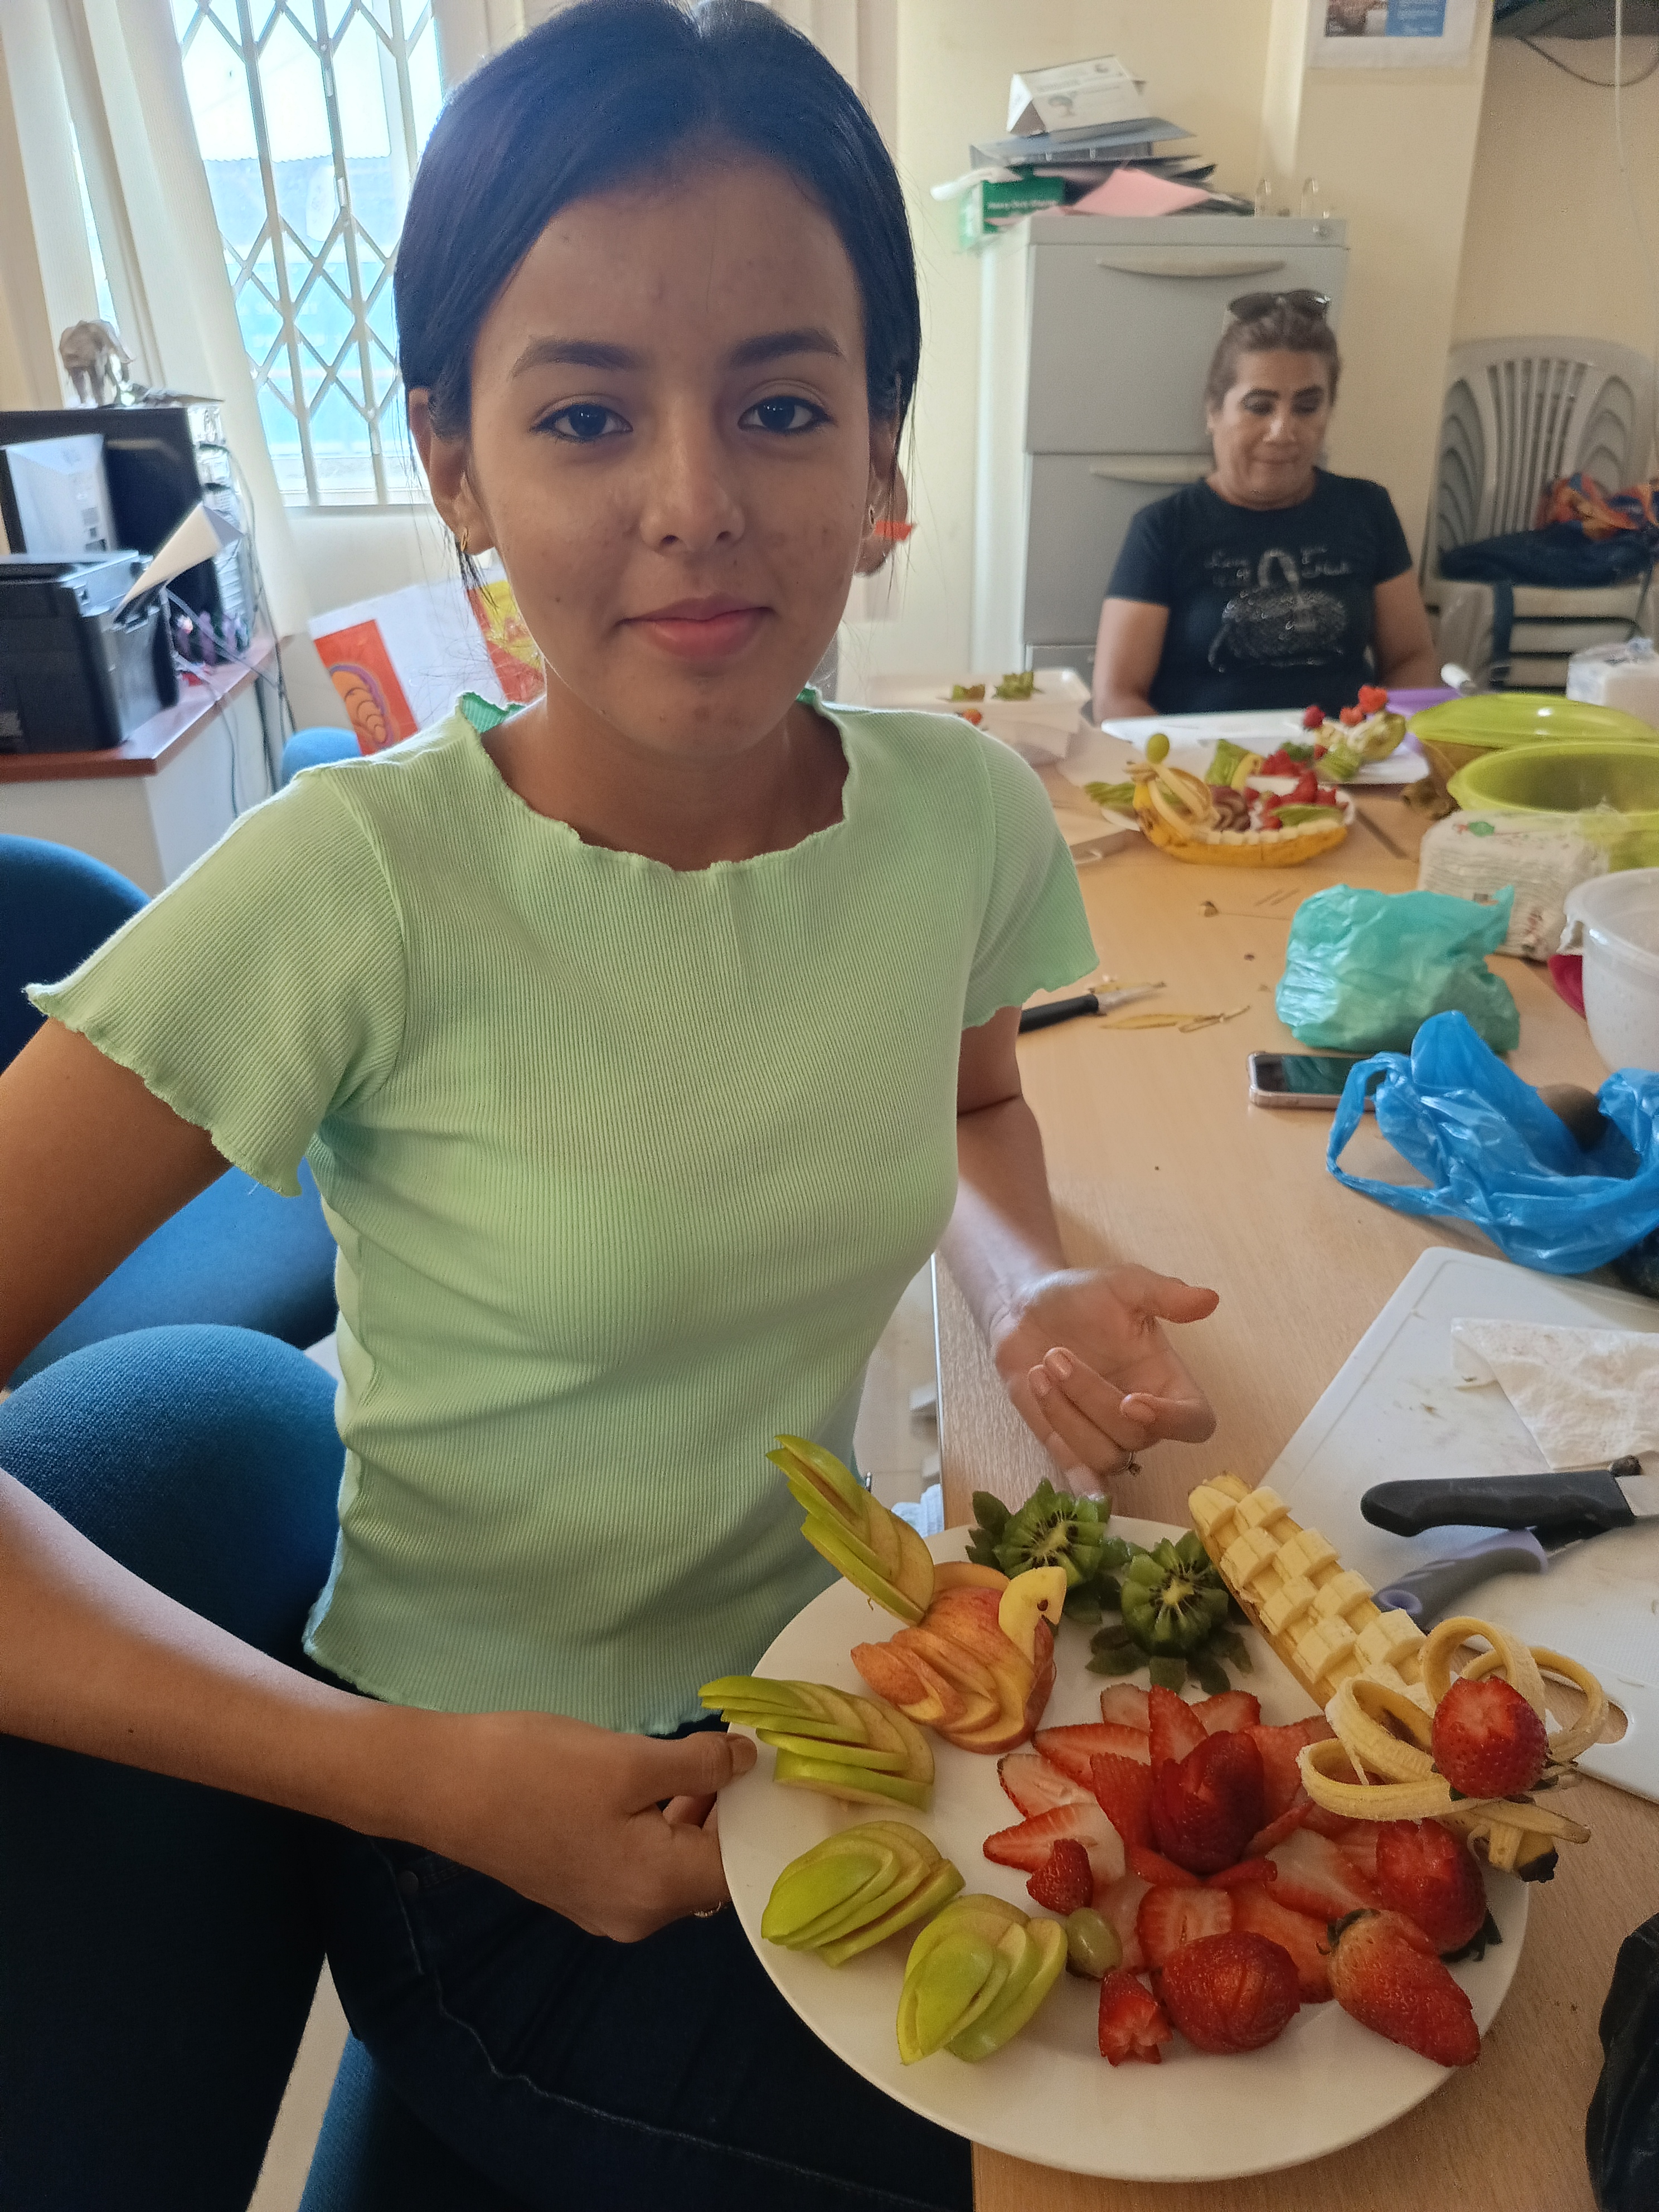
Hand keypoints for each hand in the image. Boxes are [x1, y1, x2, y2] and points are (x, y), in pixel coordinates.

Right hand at [416, 1709, 755, 1940]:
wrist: (442, 1786)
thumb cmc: (538, 1771)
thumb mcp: (630, 1759)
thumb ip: (699, 1766)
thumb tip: (747, 1760)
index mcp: (657, 1893)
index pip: (740, 1866)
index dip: (762, 1815)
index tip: (775, 1766)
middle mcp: (638, 1917)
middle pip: (711, 1871)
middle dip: (733, 1814)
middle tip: (748, 1754)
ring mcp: (606, 1907)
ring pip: (677, 1865)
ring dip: (698, 1817)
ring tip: (713, 1759)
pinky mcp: (582, 1887)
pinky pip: (645, 1863)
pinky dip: (664, 1825)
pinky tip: (668, 1781)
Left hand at [991, 1264, 1217, 1482]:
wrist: (1023, 1309)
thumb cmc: (1080, 1297)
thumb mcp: (1123, 1285)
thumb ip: (1164, 1295)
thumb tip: (1209, 1299)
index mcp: (1165, 1380)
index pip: (1195, 1421)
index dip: (1173, 1421)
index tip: (1132, 1401)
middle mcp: (1141, 1416)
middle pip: (1137, 1436)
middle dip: (1093, 1399)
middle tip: (1056, 1356)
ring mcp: (1103, 1434)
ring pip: (1105, 1456)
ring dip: (1069, 1418)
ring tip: (1041, 1370)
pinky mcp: (1067, 1446)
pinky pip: (1079, 1474)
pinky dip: (1079, 1483)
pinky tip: (1076, 1484)